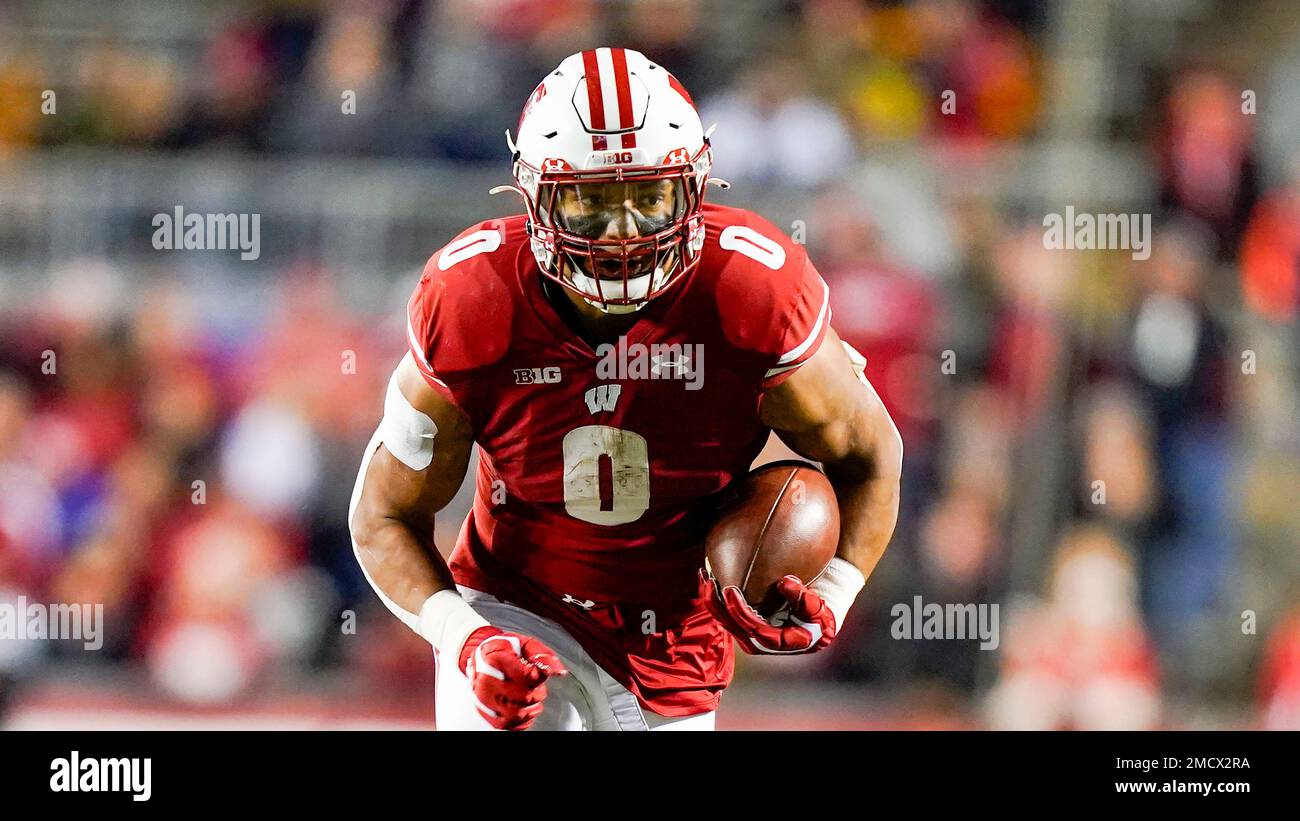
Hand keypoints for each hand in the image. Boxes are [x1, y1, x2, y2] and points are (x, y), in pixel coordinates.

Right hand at [457, 626, 568, 729]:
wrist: (483, 658)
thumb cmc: (504, 650)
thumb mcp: (524, 643)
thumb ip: (542, 654)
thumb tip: (557, 671)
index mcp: (494, 660)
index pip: (526, 676)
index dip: (538, 675)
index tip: (537, 671)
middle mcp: (485, 682)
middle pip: (524, 697)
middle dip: (537, 691)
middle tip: (535, 683)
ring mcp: (484, 700)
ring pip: (518, 714)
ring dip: (531, 705)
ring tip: (529, 692)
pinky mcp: (486, 714)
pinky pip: (510, 724)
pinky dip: (522, 717)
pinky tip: (523, 704)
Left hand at [705, 574, 837, 654]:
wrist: (817, 617)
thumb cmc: (819, 614)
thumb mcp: (819, 608)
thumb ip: (805, 598)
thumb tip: (785, 583)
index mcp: (778, 642)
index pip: (753, 629)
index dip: (740, 612)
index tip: (731, 590)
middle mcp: (760, 643)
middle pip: (733, 627)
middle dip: (718, 605)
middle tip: (709, 582)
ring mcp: (750, 635)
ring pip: (725, 620)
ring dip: (712, 600)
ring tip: (704, 577)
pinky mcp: (744, 625)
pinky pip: (726, 613)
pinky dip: (716, 597)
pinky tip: (708, 578)